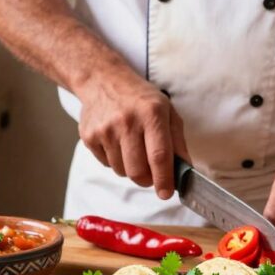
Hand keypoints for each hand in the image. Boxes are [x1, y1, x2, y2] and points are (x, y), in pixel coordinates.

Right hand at [76, 70, 188, 199]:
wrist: (102, 80)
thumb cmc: (140, 98)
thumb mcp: (167, 111)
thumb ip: (178, 142)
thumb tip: (185, 171)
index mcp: (151, 114)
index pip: (159, 156)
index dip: (164, 179)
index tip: (166, 193)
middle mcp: (127, 122)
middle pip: (138, 171)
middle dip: (147, 180)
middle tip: (151, 173)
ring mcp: (105, 130)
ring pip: (122, 171)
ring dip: (131, 169)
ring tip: (132, 148)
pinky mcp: (89, 136)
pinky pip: (107, 164)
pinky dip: (115, 160)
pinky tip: (117, 141)